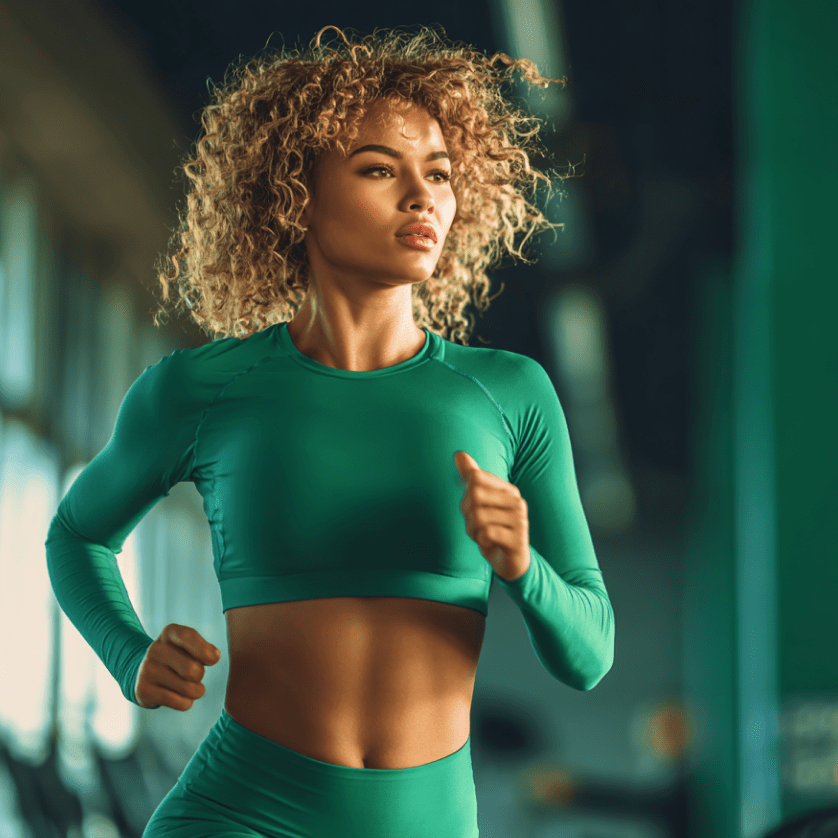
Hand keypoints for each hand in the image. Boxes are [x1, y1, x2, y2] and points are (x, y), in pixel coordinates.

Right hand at [135, 623, 220, 710]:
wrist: (146, 673)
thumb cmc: (178, 657)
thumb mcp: (188, 645)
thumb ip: (203, 648)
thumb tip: (214, 656)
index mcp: (169, 633)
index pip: (189, 637)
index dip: (205, 650)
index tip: (213, 659)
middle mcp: (155, 649)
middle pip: (192, 669)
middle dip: (200, 675)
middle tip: (195, 675)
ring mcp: (147, 670)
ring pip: (187, 688)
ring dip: (196, 691)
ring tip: (190, 687)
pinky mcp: (144, 690)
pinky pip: (179, 702)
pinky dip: (186, 702)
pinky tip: (181, 697)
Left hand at [454, 451, 530, 581]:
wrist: (511, 561)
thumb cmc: (493, 528)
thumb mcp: (480, 502)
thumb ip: (471, 477)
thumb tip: (459, 453)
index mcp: (508, 489)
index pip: (475, 478)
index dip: (466, 497)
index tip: (474, 509)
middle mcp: (517, 501)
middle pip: (474, 496)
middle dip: (467, 515)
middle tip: (476, 526)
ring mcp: (520, 520)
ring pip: (478, 516)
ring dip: (473, 531)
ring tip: (483, 536)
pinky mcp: (518, 540)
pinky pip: (487, 533)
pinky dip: (481, 540)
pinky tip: (490, 543)